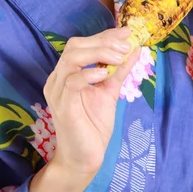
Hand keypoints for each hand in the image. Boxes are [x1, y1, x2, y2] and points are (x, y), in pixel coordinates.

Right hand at [43, 27, 140, 183]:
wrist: (83, 159)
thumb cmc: (93, 126)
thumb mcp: (110, 92)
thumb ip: (119, 70)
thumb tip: (135, 48)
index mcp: (67, 73)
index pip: (82, 44)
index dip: (104, 35)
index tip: (127, 32)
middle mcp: (58, 79)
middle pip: (74, 46)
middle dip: (102, 41)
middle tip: (126, 46)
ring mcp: (57, 92)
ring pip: (72, 59)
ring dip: (98, 53)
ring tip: (119, 57)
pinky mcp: (62, 106)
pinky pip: (71, 82)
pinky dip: (88, 74)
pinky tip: (104, 75)